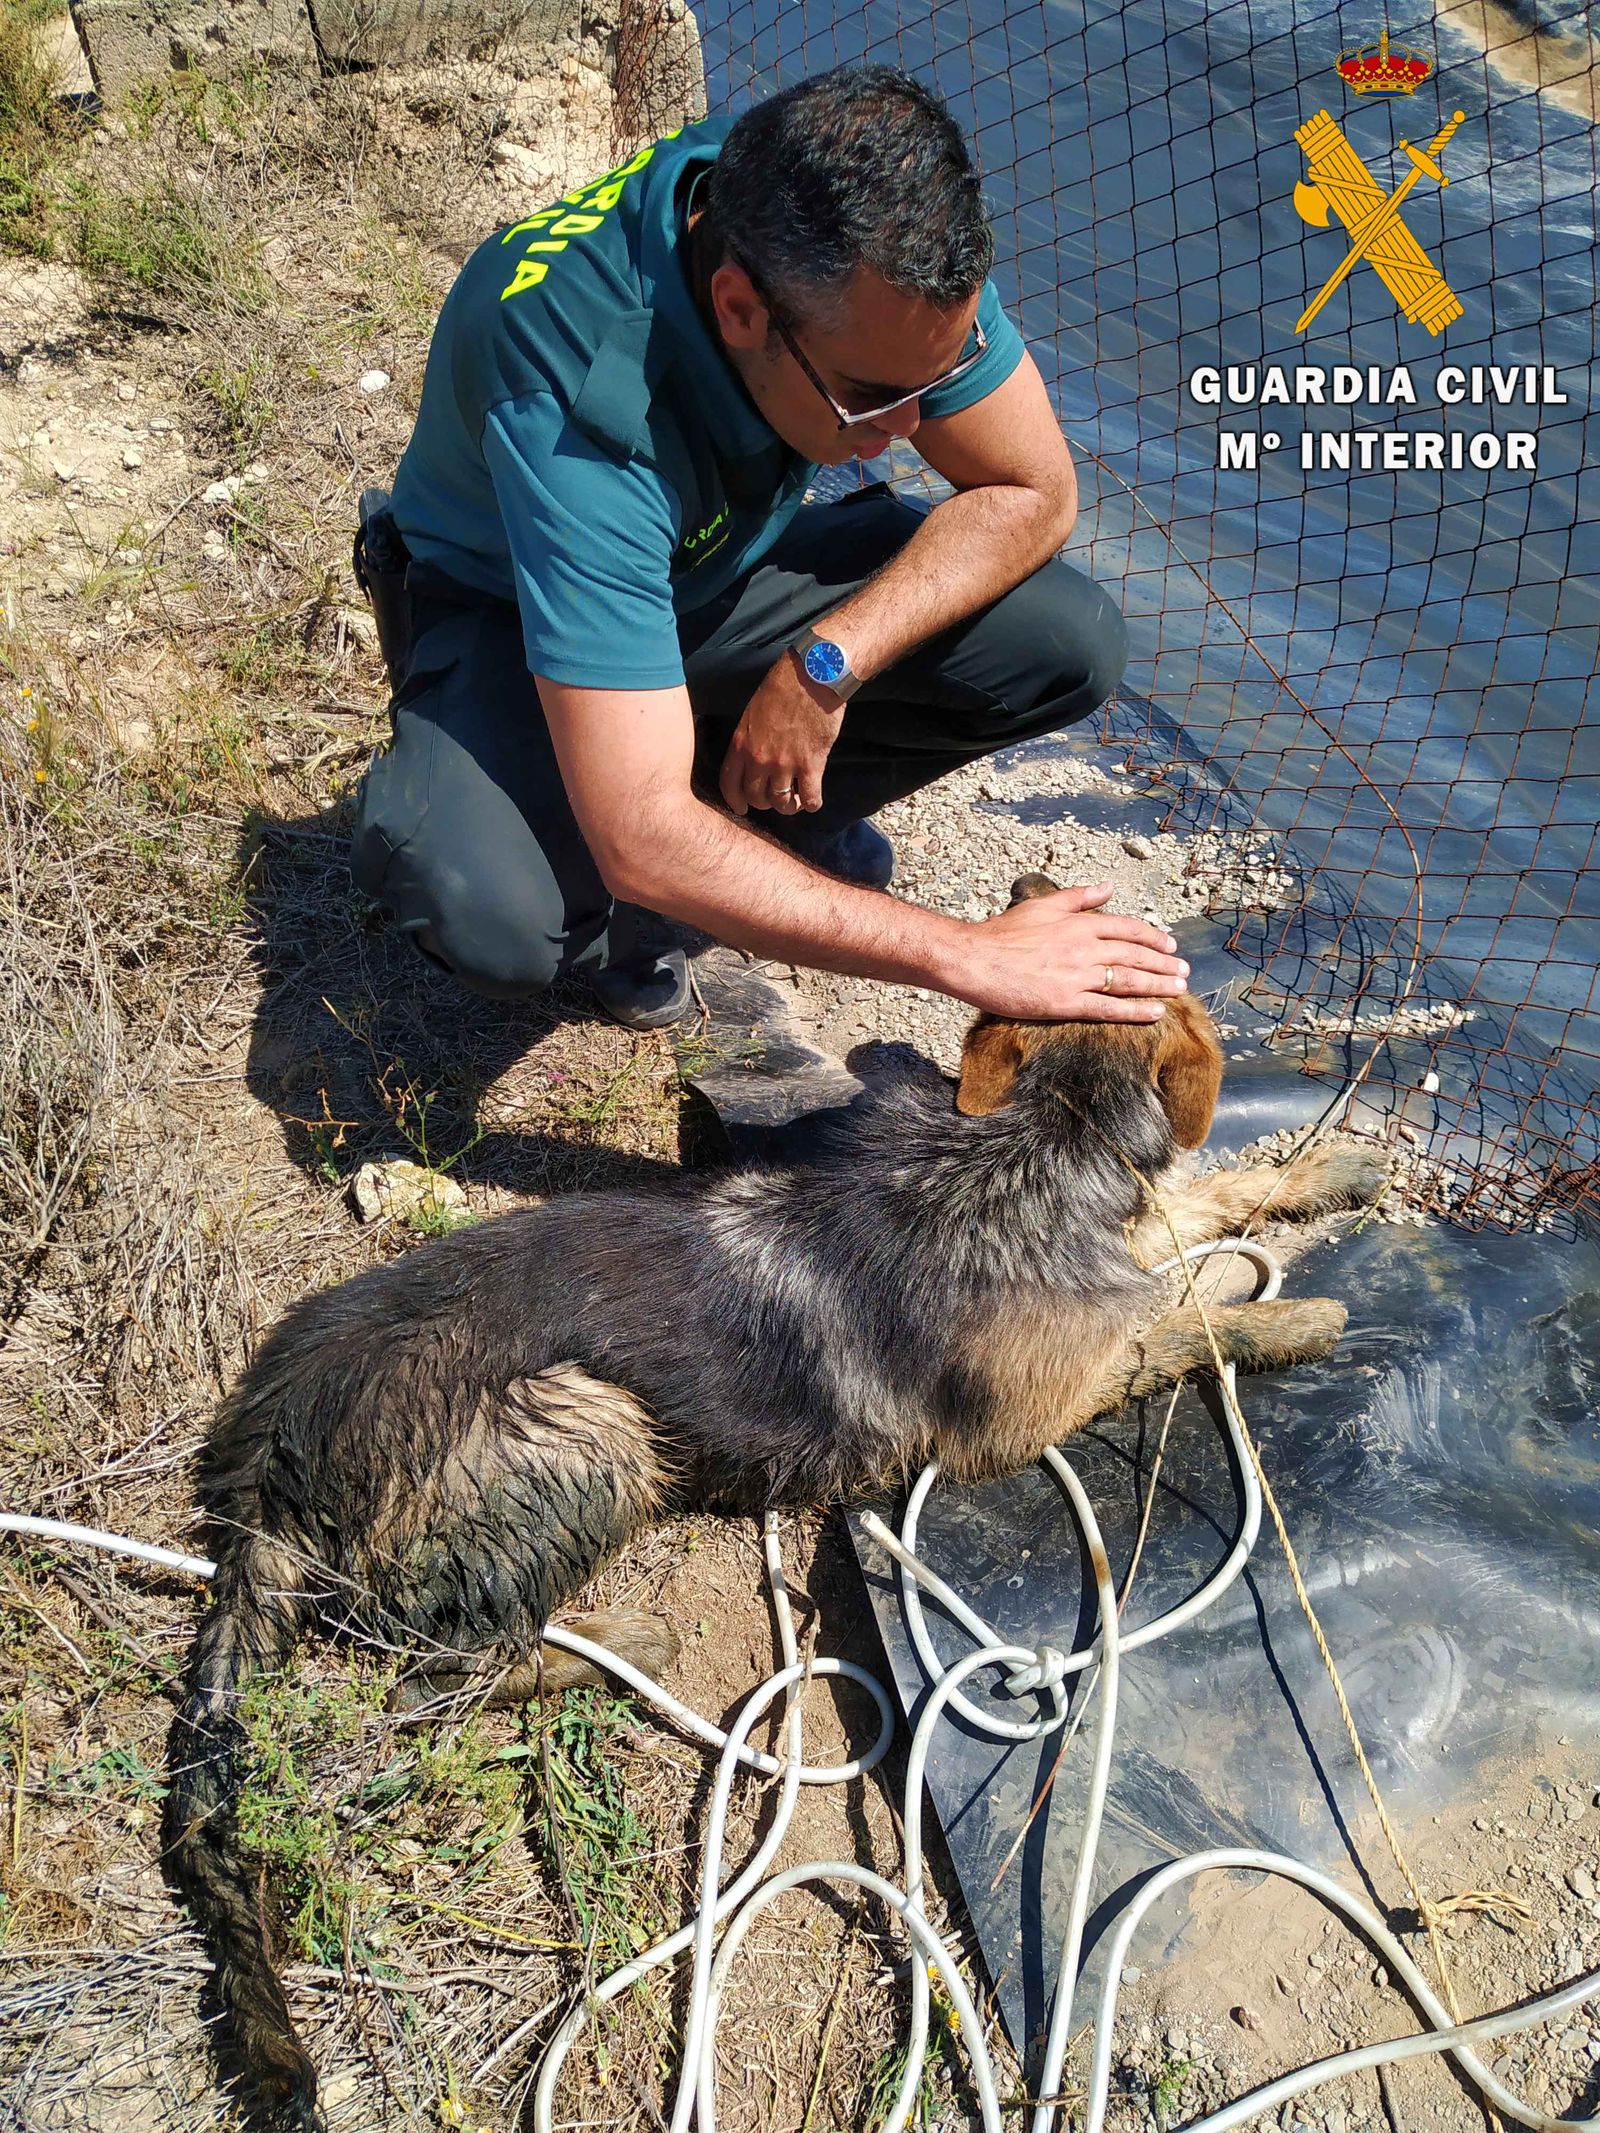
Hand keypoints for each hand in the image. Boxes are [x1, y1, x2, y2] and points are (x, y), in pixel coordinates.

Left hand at [719, 648, 840, 817]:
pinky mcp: (811, 764)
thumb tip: (752, 757)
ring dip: (789, 806)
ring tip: (796, 801)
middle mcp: (759, 758)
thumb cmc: (783, 686)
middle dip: (764, 803)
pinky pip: (809, 798)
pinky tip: (813, 800)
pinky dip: (812, 803)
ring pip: (781, 803)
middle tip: (775, 798)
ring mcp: (784, 764)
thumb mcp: (753, 713)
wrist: (812, 676)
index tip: (741, 808)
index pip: (729, 784)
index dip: (735, 801)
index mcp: (741, 744)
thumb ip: (750, 739)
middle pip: (755, 797)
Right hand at [958, 883, 1189, 1022]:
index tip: (1170, 945)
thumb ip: (1078, 896)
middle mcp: (1085, 948)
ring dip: (1159, 985)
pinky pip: (1110, 1008)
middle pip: (1135, 955)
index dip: (1153, 937)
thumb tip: (1108, 887)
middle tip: (1183, 971)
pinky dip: (1136, 1011)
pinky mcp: (1067, 1002)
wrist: (975, 960)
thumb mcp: (1042, 905)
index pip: (1128, 929)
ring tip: (1178, 989)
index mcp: (1080, 923)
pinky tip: (1156, 1013)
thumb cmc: (1002, 933)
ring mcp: (1078, 976)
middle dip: (1164, 963)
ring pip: (1129, 980)